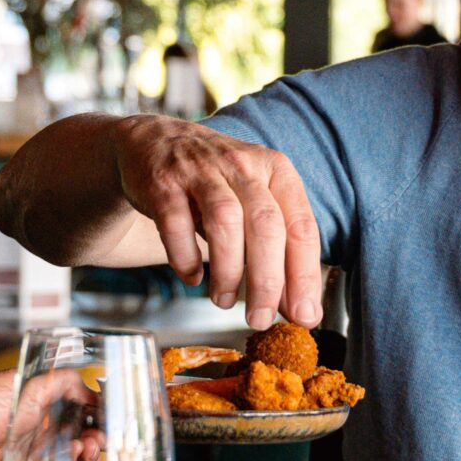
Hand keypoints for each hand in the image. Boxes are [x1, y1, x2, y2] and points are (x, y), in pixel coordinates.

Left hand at [0, 368, 99, 460]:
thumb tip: (84, 383)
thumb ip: (53, 382)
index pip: (70, 406)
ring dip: (85, 458)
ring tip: (87, 452)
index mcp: (26, 405)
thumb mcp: (13, 384)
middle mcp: (27, 434)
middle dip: (95, 436)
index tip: (109, 413)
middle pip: (75, 437)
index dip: (92, 410)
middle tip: (101, 437)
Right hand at [113, 116, 321, 329]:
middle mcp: (243, 166)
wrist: (156, 141)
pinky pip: (176, 224)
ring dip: (228, 271)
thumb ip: (276, 250)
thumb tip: (297, 307)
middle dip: (266, 282)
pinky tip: (191, 276)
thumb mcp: (253, 203)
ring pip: (225, 222)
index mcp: (276, 171)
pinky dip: (185, 257)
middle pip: (266, 227)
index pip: (301, 227)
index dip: (305, 276)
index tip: (304, 315)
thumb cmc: (215, 182)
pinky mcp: (163, 182)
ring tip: (223, 300)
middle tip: (260, 319)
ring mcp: (201, 171)